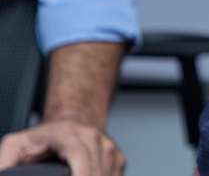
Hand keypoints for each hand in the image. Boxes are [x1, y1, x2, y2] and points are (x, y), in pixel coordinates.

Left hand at [0, 119, 125, 175]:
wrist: (73, 119)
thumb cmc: (44, 137)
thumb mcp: (16, 144)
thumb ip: (7, 161)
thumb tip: (5, 173)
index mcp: (68, 134)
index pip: (79, 155)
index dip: (80, 174)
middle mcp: (92, 137)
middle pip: (94, 172)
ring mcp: (108, 146)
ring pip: (106, 175)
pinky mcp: (117, 157)